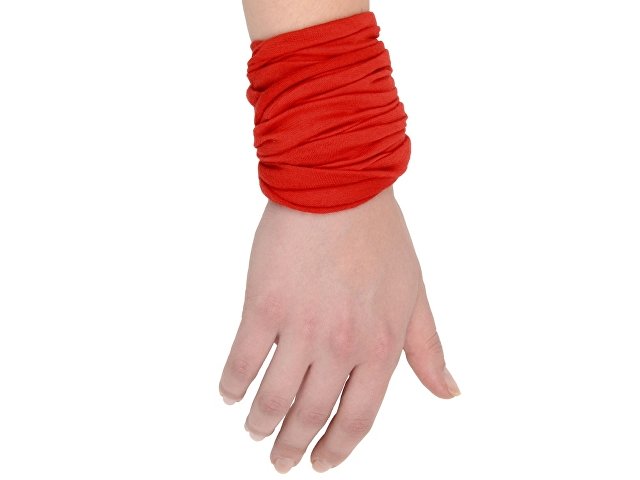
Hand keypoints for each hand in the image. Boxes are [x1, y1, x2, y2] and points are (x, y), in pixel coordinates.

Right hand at [219, 186, 459, 472]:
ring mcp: (300, 327)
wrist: (339, 185)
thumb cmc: (379, 236)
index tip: (320, 463)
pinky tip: (229, 394)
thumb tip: (449, 393)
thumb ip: (428, 349)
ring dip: (260, 424)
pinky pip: (242, 361)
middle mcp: (341, 345)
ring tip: (254, 431)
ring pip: (273, 398)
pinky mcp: (264, 305)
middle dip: (293, 447)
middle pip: (310, 416)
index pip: (357, 419)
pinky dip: (233, 385)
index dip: (337, 449)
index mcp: (380, 346)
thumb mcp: (416, 295)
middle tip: (280, 461)